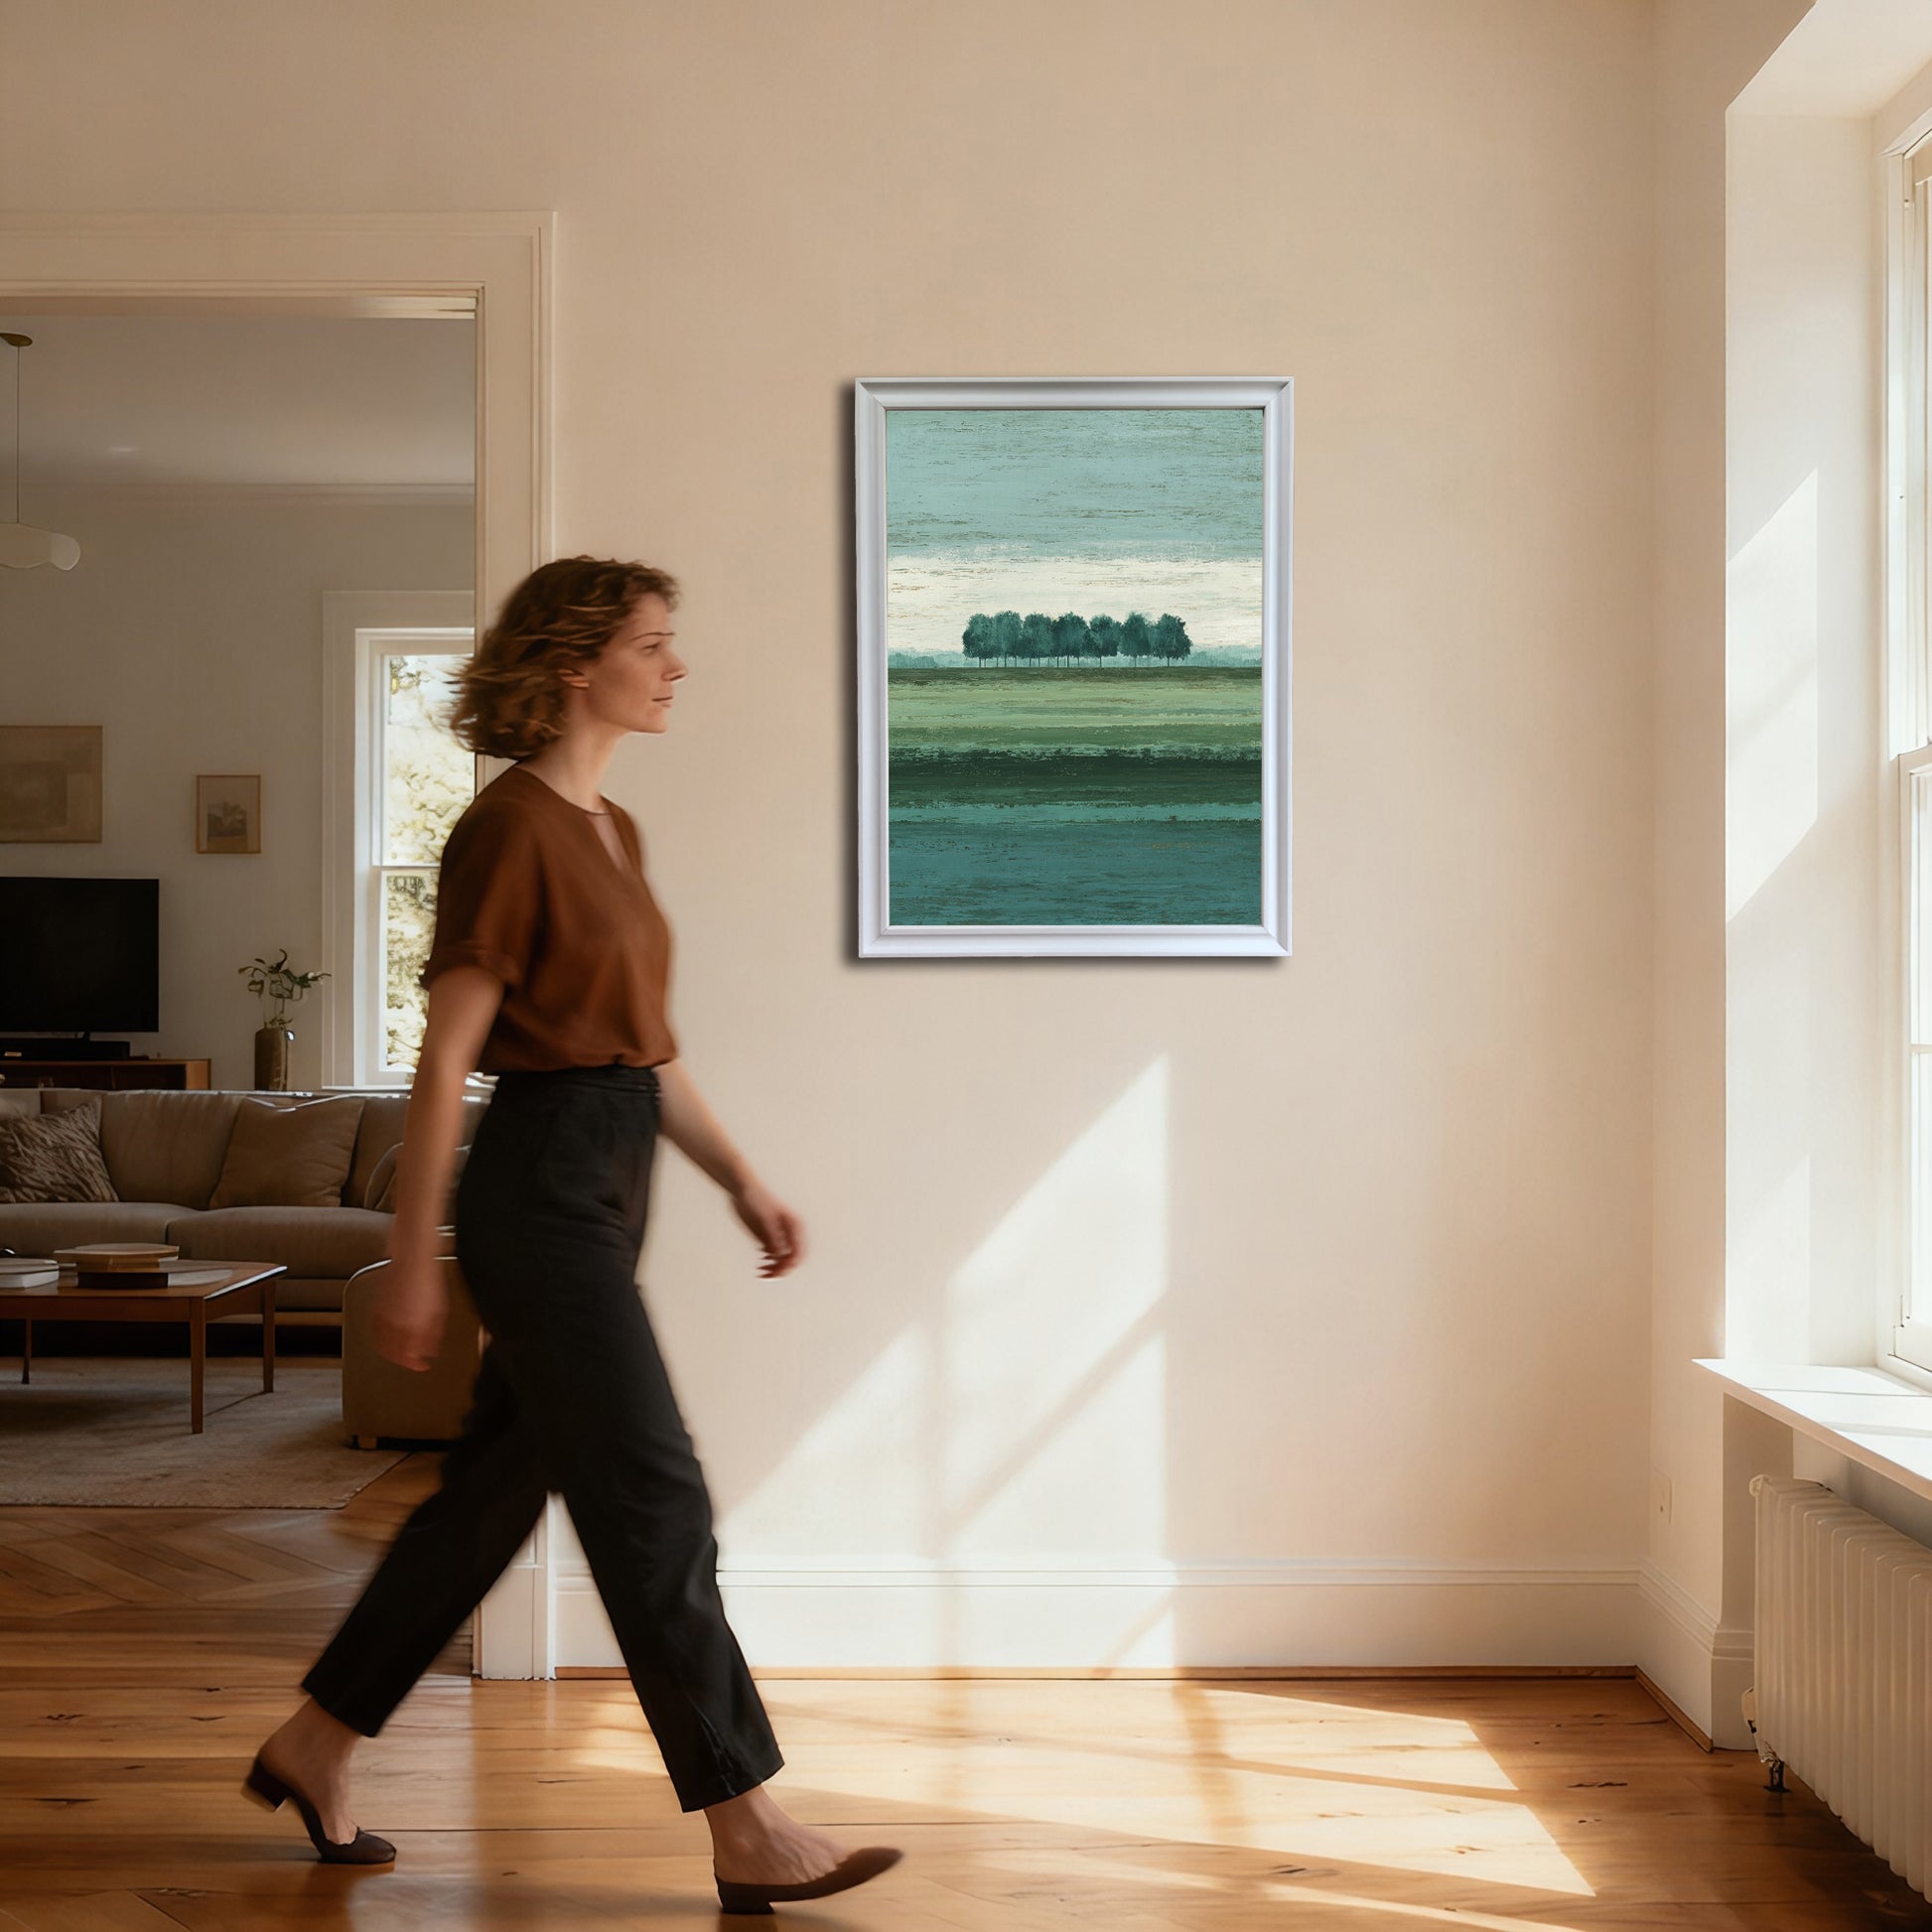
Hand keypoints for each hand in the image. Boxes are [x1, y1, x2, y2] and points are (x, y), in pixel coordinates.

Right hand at [370, 1252, 449, 1370]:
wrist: (413, 1255)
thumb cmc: (429, 1278)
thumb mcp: (440, 1309)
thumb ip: (433, 1333)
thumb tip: (431, 1350)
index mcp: (412, 1326)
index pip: (410, 1356)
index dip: (417, 1364)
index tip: (423, 1365)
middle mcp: (394, 1323)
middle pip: (394, 1352)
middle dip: (403, 1360)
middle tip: (411, 1361)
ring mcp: (383, 1314)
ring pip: (381, 1342)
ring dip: (389, 1351)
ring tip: (397, 1353)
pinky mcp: (376, 1305)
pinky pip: (374, 1328)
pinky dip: (379, 1336)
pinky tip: (387, 1335)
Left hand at [729, 1178, 805, 1278]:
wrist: (743, 1189)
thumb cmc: (756, 1198)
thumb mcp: (764, 1218)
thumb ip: (773, 1236)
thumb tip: (779, 1255)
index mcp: (794, 1226)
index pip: (799, 1252)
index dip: (791, 1265)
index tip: (778, 1271)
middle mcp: (790, 1233)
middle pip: (792, 1259)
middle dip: (781, 1269)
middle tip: (766, 1274)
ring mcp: (779, 1236)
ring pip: (782, 1260)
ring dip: (774, 1268)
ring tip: (761, 1271)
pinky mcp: (768, 1237)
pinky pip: (773, 1256)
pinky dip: (768, 1263)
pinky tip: (759, 1263)